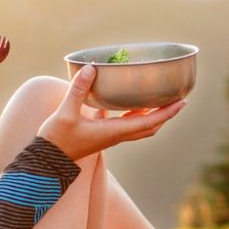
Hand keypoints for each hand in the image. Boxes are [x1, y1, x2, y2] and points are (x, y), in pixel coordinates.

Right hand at [37, 65, 184, 159]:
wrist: (46, 160)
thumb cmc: (57, 139)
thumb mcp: (66, 113)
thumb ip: (78, 91)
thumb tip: (91, 68)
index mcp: (113, 132)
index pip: (148, 123)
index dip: (167, 113)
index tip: (182, 102)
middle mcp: (116, 136)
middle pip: (149, 127)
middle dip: (165, 114)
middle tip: (177, 98)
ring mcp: (110, 136)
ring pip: (139, 126)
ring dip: (152, 114)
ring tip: (160, 98)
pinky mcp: (101, 133)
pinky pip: (125, 123)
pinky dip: (134, 113)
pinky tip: (131, 100)